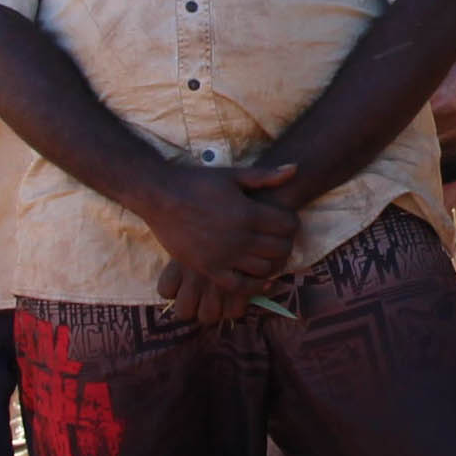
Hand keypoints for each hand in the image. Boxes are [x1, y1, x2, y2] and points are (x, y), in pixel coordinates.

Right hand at [144, 162, 303, 324]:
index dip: (291, 223)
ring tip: (270, 255)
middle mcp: (239, 237)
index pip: (287, 225)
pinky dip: (255, 286)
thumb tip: (296, 169)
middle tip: (280, 239)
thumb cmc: (196, 182)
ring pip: (264, 269)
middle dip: (285, 244)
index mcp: (248, 213)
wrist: (160, 197)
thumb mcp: (232, 175)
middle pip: (280, 249)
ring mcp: (224, 256)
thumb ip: (265, 176)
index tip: (286, 221)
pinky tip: (262, 280)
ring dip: (273, 263)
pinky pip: (239, 286)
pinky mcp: (209, 268)